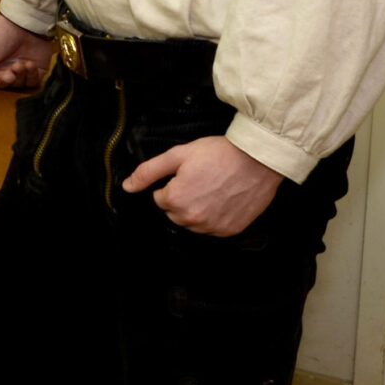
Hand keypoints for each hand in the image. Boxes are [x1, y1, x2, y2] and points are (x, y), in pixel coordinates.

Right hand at [0, 13, 53, 108]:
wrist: (23, 23)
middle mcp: (2, 71)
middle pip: (3, 86)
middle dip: (5, 79)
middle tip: (9, 71)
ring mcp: (20, 72)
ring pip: (18, 86)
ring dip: (19, 76)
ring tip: (20, 63)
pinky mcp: (36, 72)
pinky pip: (33, 83)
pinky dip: (31, 75)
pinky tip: (29, 64)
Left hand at [122, 135, 282, 236]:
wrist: (257, 160)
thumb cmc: (218, 154)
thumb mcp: (178, 155)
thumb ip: (148, 172)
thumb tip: (127, 186)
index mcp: (175, 199)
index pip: (160, 198)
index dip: (172, 184)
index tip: (187, 174)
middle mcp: (192, 218)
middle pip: (175, 212)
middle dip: (182, 198)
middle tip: (200, 179)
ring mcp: (212, 227)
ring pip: (192, 222)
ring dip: (197, 209)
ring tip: (213, 188)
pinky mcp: (229, 230)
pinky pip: (212, 228)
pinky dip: (215, 216)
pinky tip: (223, 199)